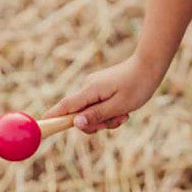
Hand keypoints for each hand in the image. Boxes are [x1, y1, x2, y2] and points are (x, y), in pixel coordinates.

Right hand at [39, 53, 163, 134]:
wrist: (149, 66)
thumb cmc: (137, 86)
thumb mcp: (118, 106)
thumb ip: (96, 115)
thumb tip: (75, 123)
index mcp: (90, 91)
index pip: (65, 106)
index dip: (53, 117)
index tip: (41, 126)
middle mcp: (88, 88)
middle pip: (79, 115)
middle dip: (96, 123)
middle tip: (116, 121)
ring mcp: (94, 88)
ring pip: (92, 113)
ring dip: (107, 119)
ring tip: (124, 114)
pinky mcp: (101, 89)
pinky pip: (99, 107)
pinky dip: (110, 112)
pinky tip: (124, 109)